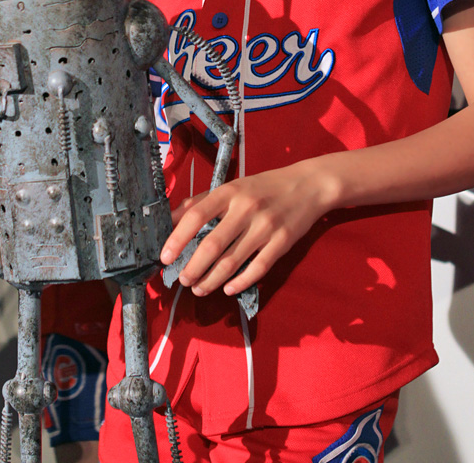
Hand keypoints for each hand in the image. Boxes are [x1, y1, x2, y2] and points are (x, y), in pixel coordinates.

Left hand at [159, 160, 337, 296]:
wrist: (308, 185)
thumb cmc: (264, 187)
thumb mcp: (233, 187)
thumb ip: (203, 201)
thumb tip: (172, 218)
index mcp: (230, 192)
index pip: (196, 215)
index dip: (177, 238)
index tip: (165, 256)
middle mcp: (246, 208)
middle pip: (212, 244)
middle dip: (193, 267)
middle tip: (183, 280)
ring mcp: (265, 226)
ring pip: (232, 261)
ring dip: (211, 280)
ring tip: (199, 288)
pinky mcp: (282, 242)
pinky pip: (257, 268)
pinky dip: (240, 283)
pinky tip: (227, 289)